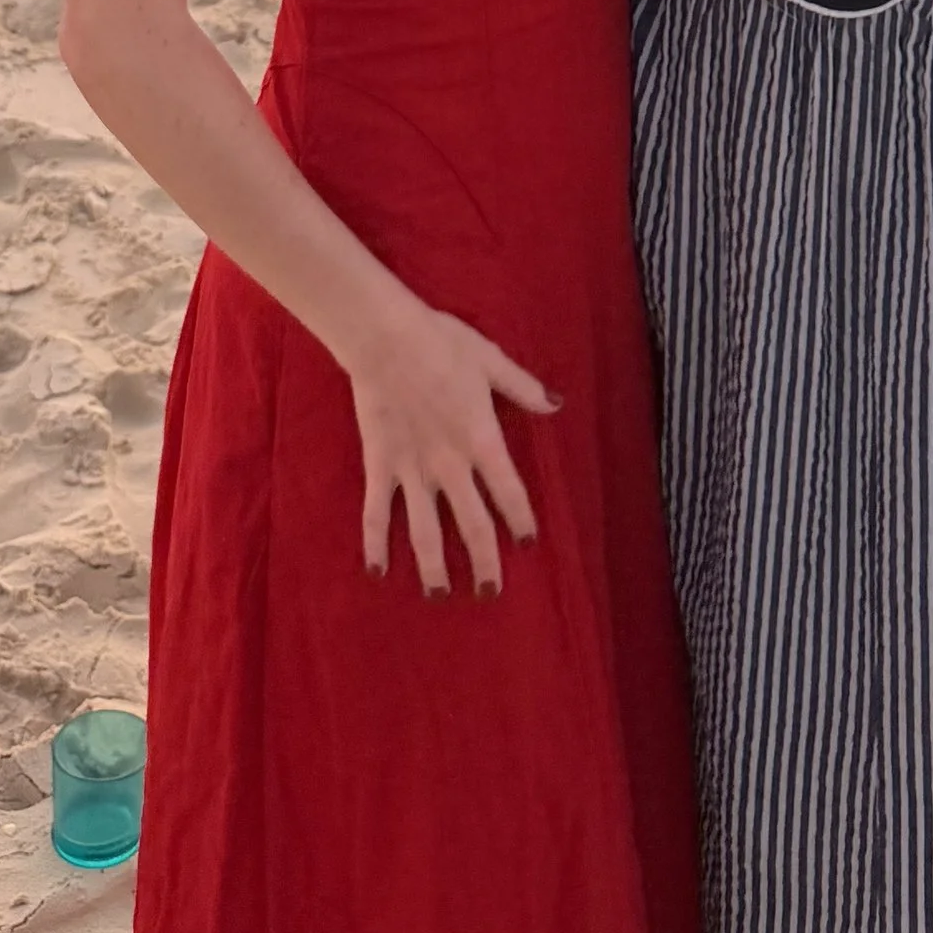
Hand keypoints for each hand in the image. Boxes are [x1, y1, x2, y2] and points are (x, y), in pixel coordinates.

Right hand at [345, 298, 556, 597]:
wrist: (385, 337)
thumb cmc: (442, 342)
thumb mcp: (490, 360)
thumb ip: (522, 387)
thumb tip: (556, 404)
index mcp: (481, 439)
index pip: (509, 490)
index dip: (520, 519)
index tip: (527, 543)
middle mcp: (450, 464)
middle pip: (472, 523)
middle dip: (483, 561)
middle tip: (489, 592)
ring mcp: (412, 469)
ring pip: (426, 530)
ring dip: (434, 567)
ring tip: (440, 596)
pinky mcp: (380, 465)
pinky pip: (378, 512)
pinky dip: (376, 543)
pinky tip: (377, 572)